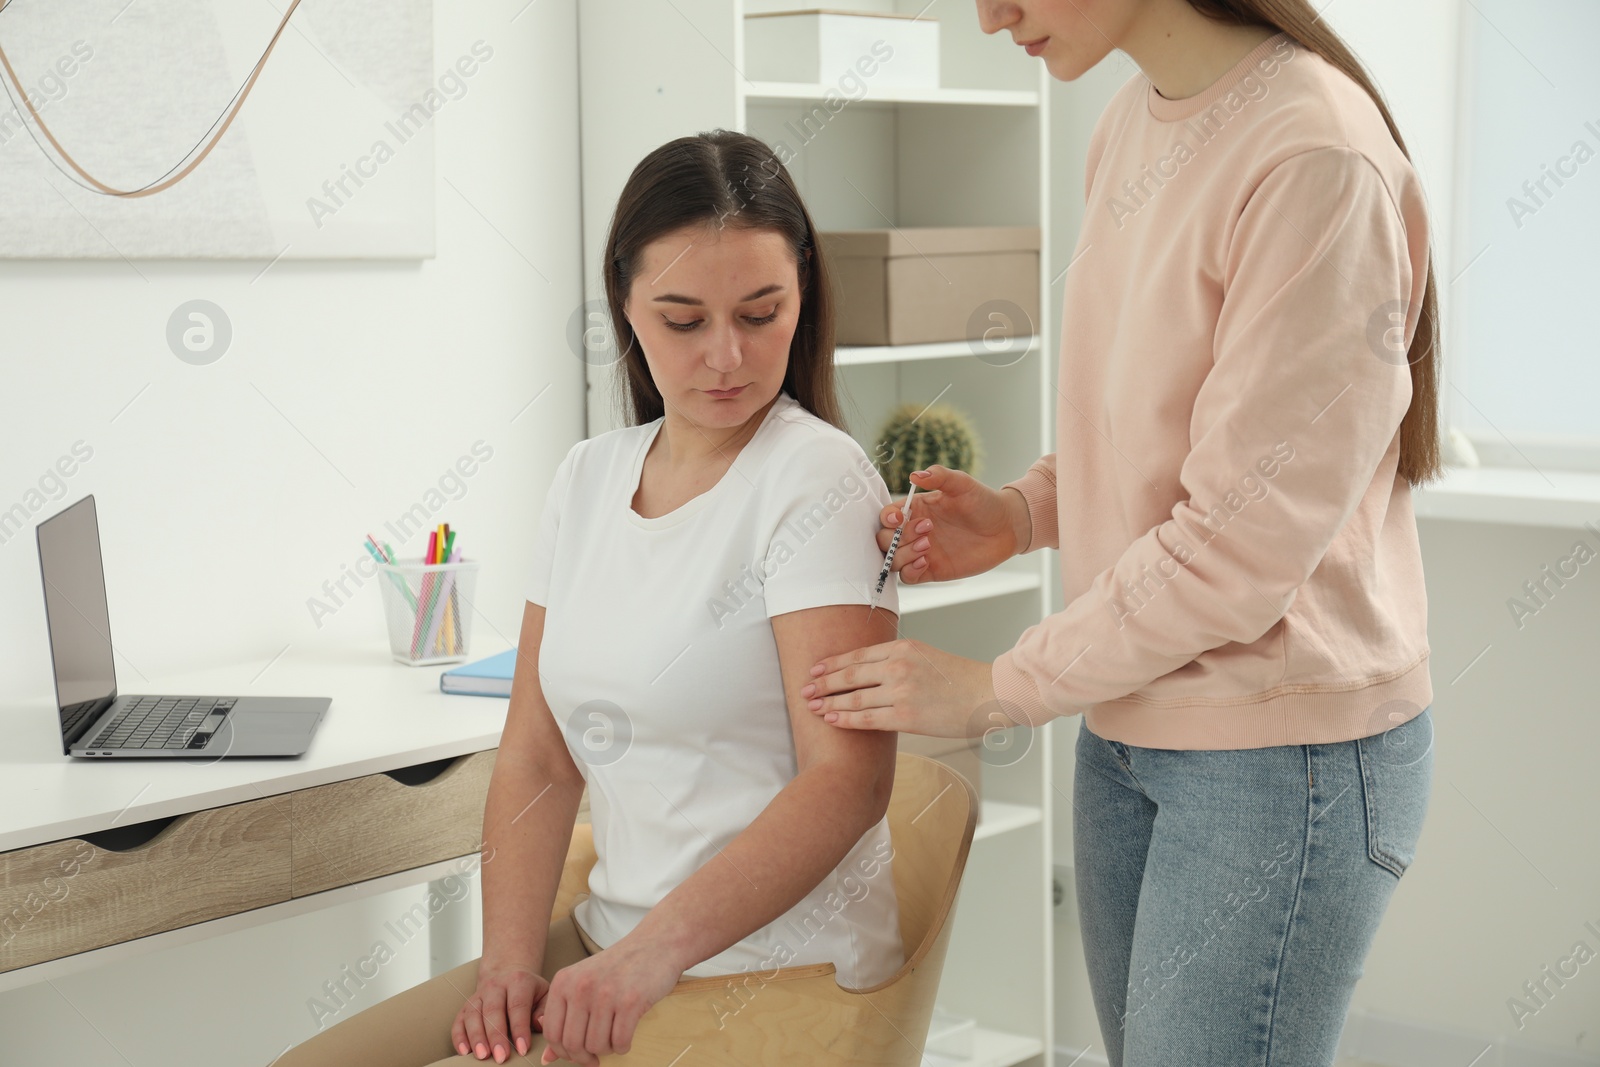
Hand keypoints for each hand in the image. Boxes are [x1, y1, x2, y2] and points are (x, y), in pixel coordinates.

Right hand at [453, 958, 547, 1062]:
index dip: (520, 1028)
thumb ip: (544, 1010)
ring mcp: (478, 995)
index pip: (518, 1005)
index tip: (523, 1049)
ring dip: (477, 1037)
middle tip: (501, 1057)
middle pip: (493, 1010)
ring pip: (473, 1015)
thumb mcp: (543, 994)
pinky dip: (459, 1037)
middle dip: (496, 1036)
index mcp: (518, 981)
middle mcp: (495, 986)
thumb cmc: (529, 991)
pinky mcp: (465, 1007)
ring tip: (483, 1056)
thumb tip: (540, 1023)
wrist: (508, 973)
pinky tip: (464, 1051)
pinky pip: (458, 1021)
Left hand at [535, 937, 681, 1064]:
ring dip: (606, 1050)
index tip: (576, 1055)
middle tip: (596, 1056)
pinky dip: (622, 1047)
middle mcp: (581, 986)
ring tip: (613, 1038)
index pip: (552, 1033)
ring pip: (597, 1046)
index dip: (563, 1052)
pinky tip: (626, 1037)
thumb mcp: (583, 984)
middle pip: (573, 1044)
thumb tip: (548, 1058)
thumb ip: (564, 1018)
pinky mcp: (631, 1001)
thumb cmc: (618, 967)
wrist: (654, 944)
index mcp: (563, 982)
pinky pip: (620, 1042)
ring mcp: (606, 993)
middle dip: (585, 1057)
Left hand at [803, 637, 1032, 737]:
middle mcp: (898, 666)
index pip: (857, 655)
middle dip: (823, 683)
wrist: (989, 693)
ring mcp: (901, 691)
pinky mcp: (906, 716)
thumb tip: (871, 671)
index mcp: (903, 648)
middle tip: (805, 689)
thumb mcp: (926, 656)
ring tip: (812, 705)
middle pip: (849, 674)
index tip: (815, 670)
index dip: (832, 663)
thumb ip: (899, 660)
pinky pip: (867, 718)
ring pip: (854, 697)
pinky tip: (831, 719)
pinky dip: (845, 718)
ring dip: (828, 701)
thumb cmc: (961, 678)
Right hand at [877, 466, 1028, 584]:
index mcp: (915, 509)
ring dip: (902, 554)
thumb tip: (916, 475)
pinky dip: (910, 571)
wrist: (1006, 527)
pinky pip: (907, 577)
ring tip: (928, 545)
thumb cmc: (983, 502)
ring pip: (892, 560)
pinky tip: (926, 561)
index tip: (900, 517)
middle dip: (897, 537)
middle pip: (884, 539)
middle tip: (927, 528)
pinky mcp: (931, 570)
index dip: (887, 518)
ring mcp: (921, 552)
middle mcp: (914, 532)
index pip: (887, 515)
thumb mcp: (962, 483)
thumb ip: (940, 476)